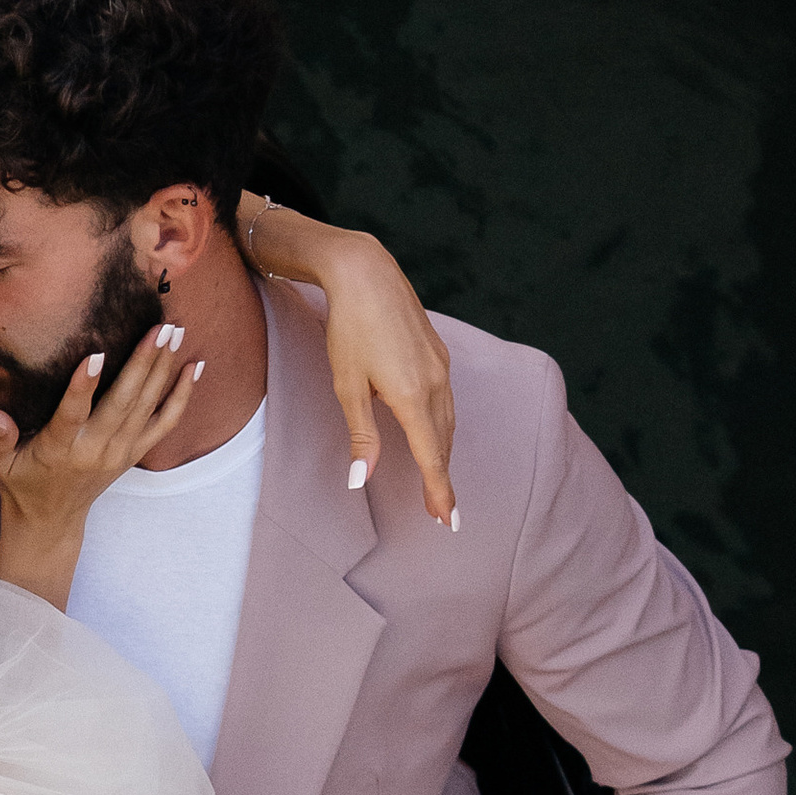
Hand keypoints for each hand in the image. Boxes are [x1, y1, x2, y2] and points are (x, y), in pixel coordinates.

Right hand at [0, 325, 204, 604]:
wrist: (52, 518)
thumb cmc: (22, 481)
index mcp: (60, 449)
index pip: (73, 415)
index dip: (83, 386)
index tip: (95, 355)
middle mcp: (96, 449)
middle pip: (123, 403)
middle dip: (142, 363)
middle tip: (158, 327)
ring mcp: (121, 451)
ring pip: (147, 405)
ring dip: (163, 367)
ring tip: (175, 331)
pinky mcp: (135, 452)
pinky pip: (166, 422)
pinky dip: (183, 395)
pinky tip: (195, 366)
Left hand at [239, 194, 455, 522]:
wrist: (365, 273)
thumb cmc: (349, 329)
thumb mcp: (347, 386)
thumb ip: (361, 435)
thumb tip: (363, 480)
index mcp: (412, 397)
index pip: (431, 457)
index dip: (440, 491)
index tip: (448, 521)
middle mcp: (435, 383)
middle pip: (444, 443)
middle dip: (443, 479)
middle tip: (442, 512)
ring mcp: (441, 366)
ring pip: (448, 421)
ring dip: (443, 452)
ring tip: (437, 479)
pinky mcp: (439, 352)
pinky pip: (446, 399)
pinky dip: (442, 424)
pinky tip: (433, 430)